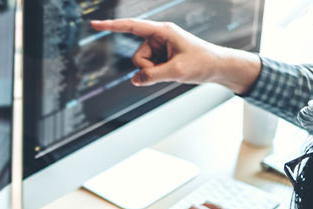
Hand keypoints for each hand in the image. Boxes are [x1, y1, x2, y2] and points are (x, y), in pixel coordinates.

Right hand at [90, 19, 260, 93]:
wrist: (218, 67)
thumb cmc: (203, 62)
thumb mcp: (176, 72)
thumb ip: (152, 76)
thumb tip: (135, 80)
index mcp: (162, 31)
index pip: (132, 27)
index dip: (111, 26)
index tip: (94, 24)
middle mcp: (159, 36)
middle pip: (137, 56)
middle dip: (148, 68)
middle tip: (168, 70)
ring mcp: (160, 47)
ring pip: (142, 65)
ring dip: (154, 72)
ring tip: (173, 71)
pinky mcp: (162, 56)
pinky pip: (149, 69)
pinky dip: (158, 74)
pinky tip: (172, 71)